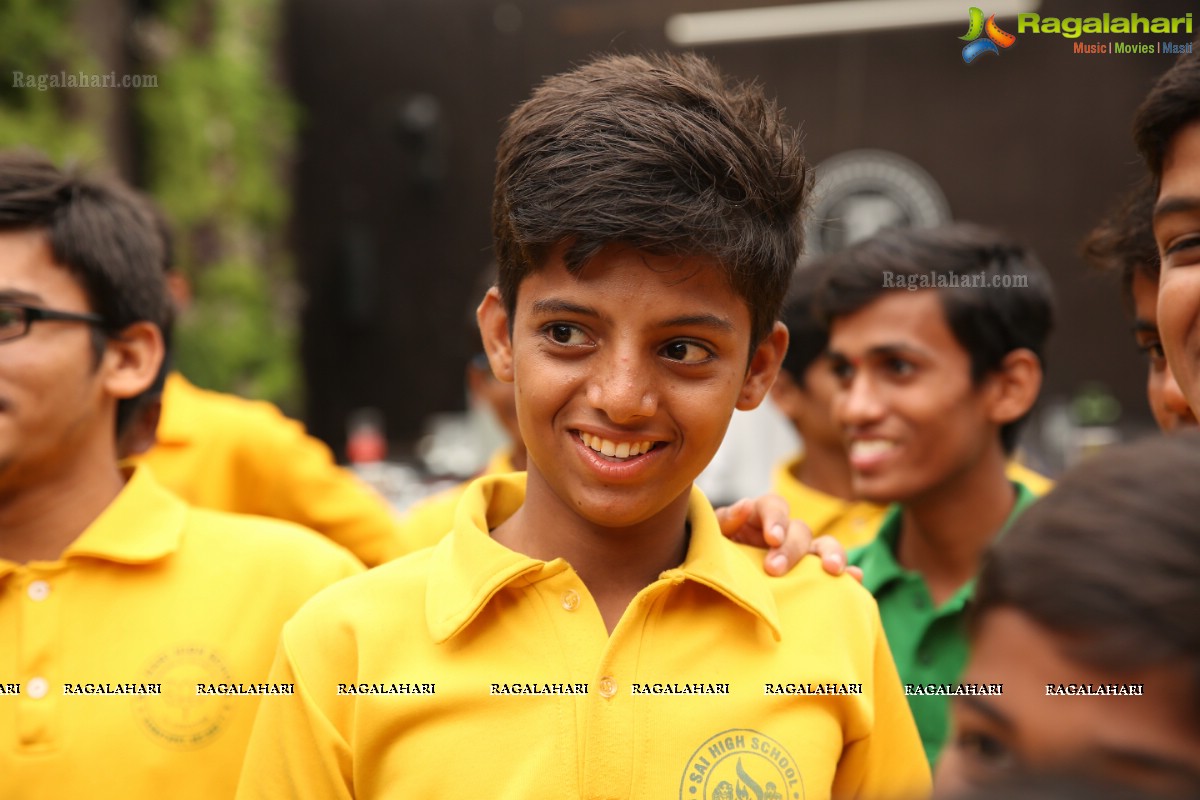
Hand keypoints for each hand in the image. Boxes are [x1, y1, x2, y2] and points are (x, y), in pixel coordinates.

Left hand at [715, 494, 861, 580]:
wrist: (717, 586)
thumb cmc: (715, 554)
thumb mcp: (713, 536)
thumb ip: (724, 521)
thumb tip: (745, 506)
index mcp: (761, 517)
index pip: (774, 506)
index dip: (776, 518)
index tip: (771, 537)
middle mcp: (786, 532)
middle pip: (800, 530)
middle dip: (791, 548)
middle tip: (774, 569)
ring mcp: (802, 554)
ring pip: (825, 546)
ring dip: (831, 554)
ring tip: (832, 570)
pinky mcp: (813, 575)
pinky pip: (836, 573)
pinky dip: (849, 575)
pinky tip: (855, 581)